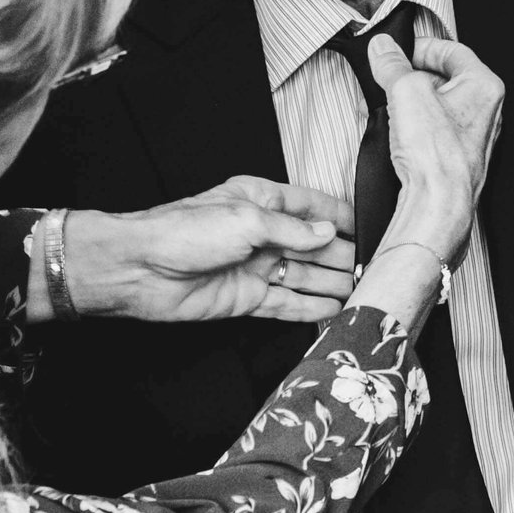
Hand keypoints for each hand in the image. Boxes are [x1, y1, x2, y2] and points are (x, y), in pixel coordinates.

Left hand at [35, 177, 352, 324]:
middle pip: (312, 245)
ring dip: (330, 284)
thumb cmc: (181, 231)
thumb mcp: (245, 219)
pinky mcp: (246, 298)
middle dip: (341, 255)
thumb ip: (291, 229)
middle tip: (372, 268)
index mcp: (260, 202)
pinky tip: (333, 310)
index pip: (311, 206)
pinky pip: (286, 302)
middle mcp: (260, 234)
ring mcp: (254, 267)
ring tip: (361, 292)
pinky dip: (310, 308)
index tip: (370, 228)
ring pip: (303, 276)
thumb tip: (326, 231)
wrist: (141, 269)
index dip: (340, 216)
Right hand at [368, 33, 503, 258]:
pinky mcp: (457, 157)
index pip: (452, 49)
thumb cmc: (437, 156)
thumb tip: (384, 48)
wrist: (437, 205)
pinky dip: (414, 126)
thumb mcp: (406, 91)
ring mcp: (472, 137)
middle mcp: (485, 111)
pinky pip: (434, 130)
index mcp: (484, 86)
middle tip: (388, 77)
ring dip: (410, 102)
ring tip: (389, 106)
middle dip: (412, 76)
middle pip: (444, 77)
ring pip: (437, 105)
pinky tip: (397, 133)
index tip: (398, 51)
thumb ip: (392, 64)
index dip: (421, 46)